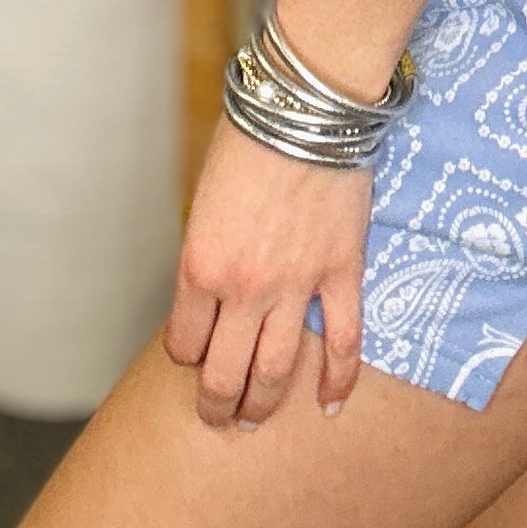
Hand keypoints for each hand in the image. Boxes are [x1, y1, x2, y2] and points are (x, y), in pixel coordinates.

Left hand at [163, 111, 370, 427]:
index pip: (184, 343)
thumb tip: (212, 288)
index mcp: (199, 265)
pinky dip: (337, 381)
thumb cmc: (249, 138)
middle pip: (225, 374)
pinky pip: (342, 342)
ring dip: (263, 406)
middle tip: (219, 419)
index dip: (186, 356)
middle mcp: (243, 287)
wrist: (306, 106)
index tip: (194, 354)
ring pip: (277, 372)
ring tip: (255, 422)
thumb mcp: (206, 197)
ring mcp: (296, 285)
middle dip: (217, 406)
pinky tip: (330, 407)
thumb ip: (208, 249)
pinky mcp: (342, 272)